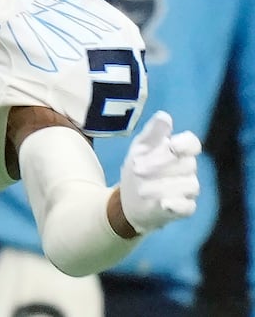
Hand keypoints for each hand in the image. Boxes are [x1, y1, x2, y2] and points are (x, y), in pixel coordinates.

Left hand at [119, 110, 200, 234]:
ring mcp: (188, 189)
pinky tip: (164, 203)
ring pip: (188, 185)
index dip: (186, 144)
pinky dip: (176, 205)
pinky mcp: (185, 208)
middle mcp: (187, 169)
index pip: (193, 143)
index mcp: (178, 151)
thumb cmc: (138, 167)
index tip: (172, 146)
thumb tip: (164, 116)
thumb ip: (153, 132)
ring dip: (161, 186)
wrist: (130, 198)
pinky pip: (188, 206)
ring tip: (140, 189)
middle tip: (136, 169)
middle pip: (186, 164)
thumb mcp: (140, 147)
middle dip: (159, 166)